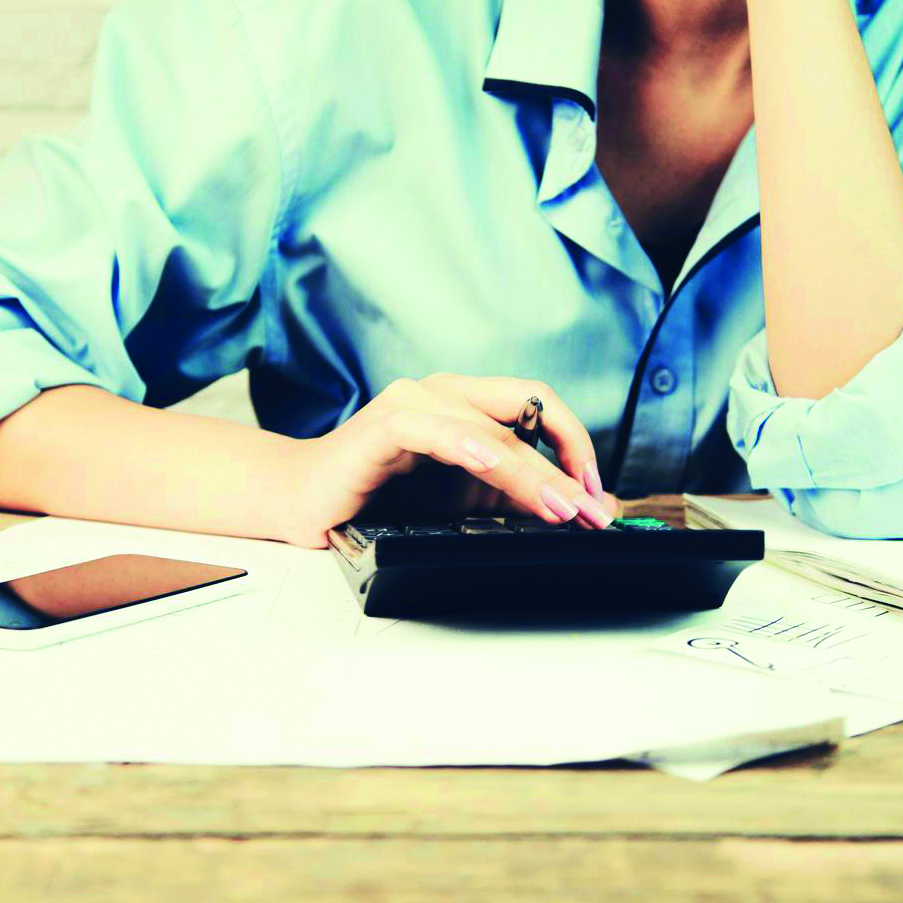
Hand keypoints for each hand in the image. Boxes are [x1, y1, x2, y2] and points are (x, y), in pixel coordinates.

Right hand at [281, 374, 614, 547]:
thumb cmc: (381, 498)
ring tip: (559, 508)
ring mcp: (414, 403)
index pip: (538, 406)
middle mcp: (445, 393)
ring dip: (529, 470)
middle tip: (593, 510)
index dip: (575, 444)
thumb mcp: (466, 500)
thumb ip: (521, 497)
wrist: (305, 503)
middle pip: (523, 413)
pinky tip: (491, 464)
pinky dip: (466, 446)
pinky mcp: (384, 425)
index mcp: (468, 403)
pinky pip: (432, 429)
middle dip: (566, 464)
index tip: (597, 492)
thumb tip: (589, 506)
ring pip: (487, 428)